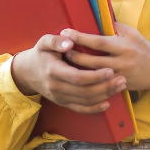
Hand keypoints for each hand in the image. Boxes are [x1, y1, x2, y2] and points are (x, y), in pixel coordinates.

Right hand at [10, 33, 127, 113]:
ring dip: (104, 95)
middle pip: (85, 91)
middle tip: (122, 79)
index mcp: (53, 71)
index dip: (95, 76)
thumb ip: (56, 41)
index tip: (110, 70)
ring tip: (120, 86)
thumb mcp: (44, 42)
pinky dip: (95, 108)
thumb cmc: (40, 54)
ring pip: (85, 101)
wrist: (27, 72)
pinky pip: (80, 109)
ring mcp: (59, 97)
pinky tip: (107, 103)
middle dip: (105, 87)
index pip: (77, 77)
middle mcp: (56, 87)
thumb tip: (70, 42)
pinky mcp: (63, 103)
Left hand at [62, 23, 149, 92]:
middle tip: (61, 49)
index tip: (66, 32)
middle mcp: (122, 61)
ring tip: (65, 62)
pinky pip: (100, 85)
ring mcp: (120, 76)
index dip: (81, 37)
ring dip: (78, 69)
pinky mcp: (119, 86)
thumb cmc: (143, 47)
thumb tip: (95, 18)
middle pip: (92, 61)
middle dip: (75, 55)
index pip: (98, 42)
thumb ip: (114, 27)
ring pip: (94, 75)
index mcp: (124, 45)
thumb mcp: (131, 33)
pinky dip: (88, 80)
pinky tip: (77, 76)